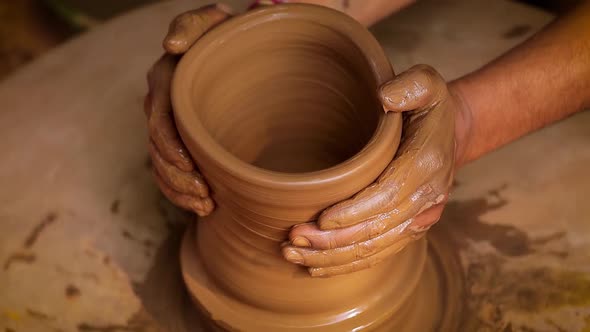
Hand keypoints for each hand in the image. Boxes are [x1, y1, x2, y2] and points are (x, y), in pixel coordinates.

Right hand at [144, 4, 230, 215]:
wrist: (239, 53)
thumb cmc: (230, 39)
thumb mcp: (216, 24)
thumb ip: (194, 24)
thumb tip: (170, 44)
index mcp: (166, 80)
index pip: (159, 120)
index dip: (172, 149)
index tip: (195, 168)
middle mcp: (161, 104)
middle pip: (158, 150)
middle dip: (178, 178)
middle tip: (207, 196)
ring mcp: (168, 126)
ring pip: (161, 166)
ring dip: (181, 190)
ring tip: (207, 205)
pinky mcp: (178, 143)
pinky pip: (168, 173)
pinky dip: (181, 194)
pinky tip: (203, 206)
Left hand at [282, 65, 470, 276]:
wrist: (450, 136)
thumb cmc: (427, 107)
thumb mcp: (426, 83)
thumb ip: (411, 85)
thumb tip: (384, 98)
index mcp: (427, 161)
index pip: (389, 194)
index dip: (355, 210)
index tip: (321, 218)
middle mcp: (428, 195)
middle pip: (378, 228)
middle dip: (335, 239)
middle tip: (294, 240)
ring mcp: (421, 216)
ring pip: (377, 247)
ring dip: (335, 256)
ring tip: (296, 255)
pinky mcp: (411, 228)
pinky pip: (381, 252)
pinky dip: (349, 263)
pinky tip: (318, 266)